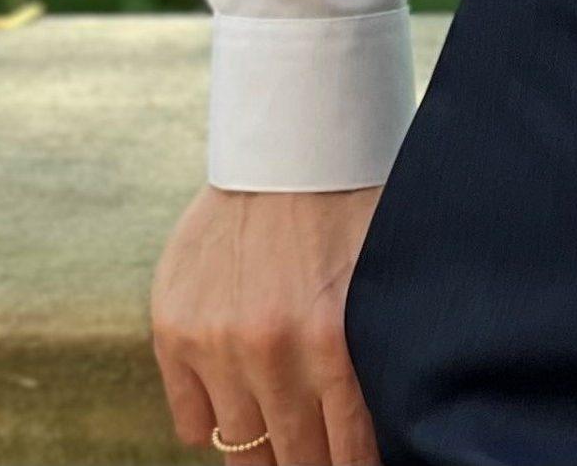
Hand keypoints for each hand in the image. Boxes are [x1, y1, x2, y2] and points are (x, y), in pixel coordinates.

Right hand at [151, 181, 384, 465]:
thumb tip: (403, 419)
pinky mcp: (173, 329)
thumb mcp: (383, 274)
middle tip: (320, 457)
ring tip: (282, 442)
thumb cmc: (351, 206)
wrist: (285, 143)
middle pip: (294, 458)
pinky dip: (210, 426)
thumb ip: (382, 350)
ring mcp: (215, 342)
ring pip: (240, 447)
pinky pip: (189, 422)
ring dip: (264, 450)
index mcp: (332, 339)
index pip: (348, 453)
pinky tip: (236, 414)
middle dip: (313, 463)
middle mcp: (271, 349)